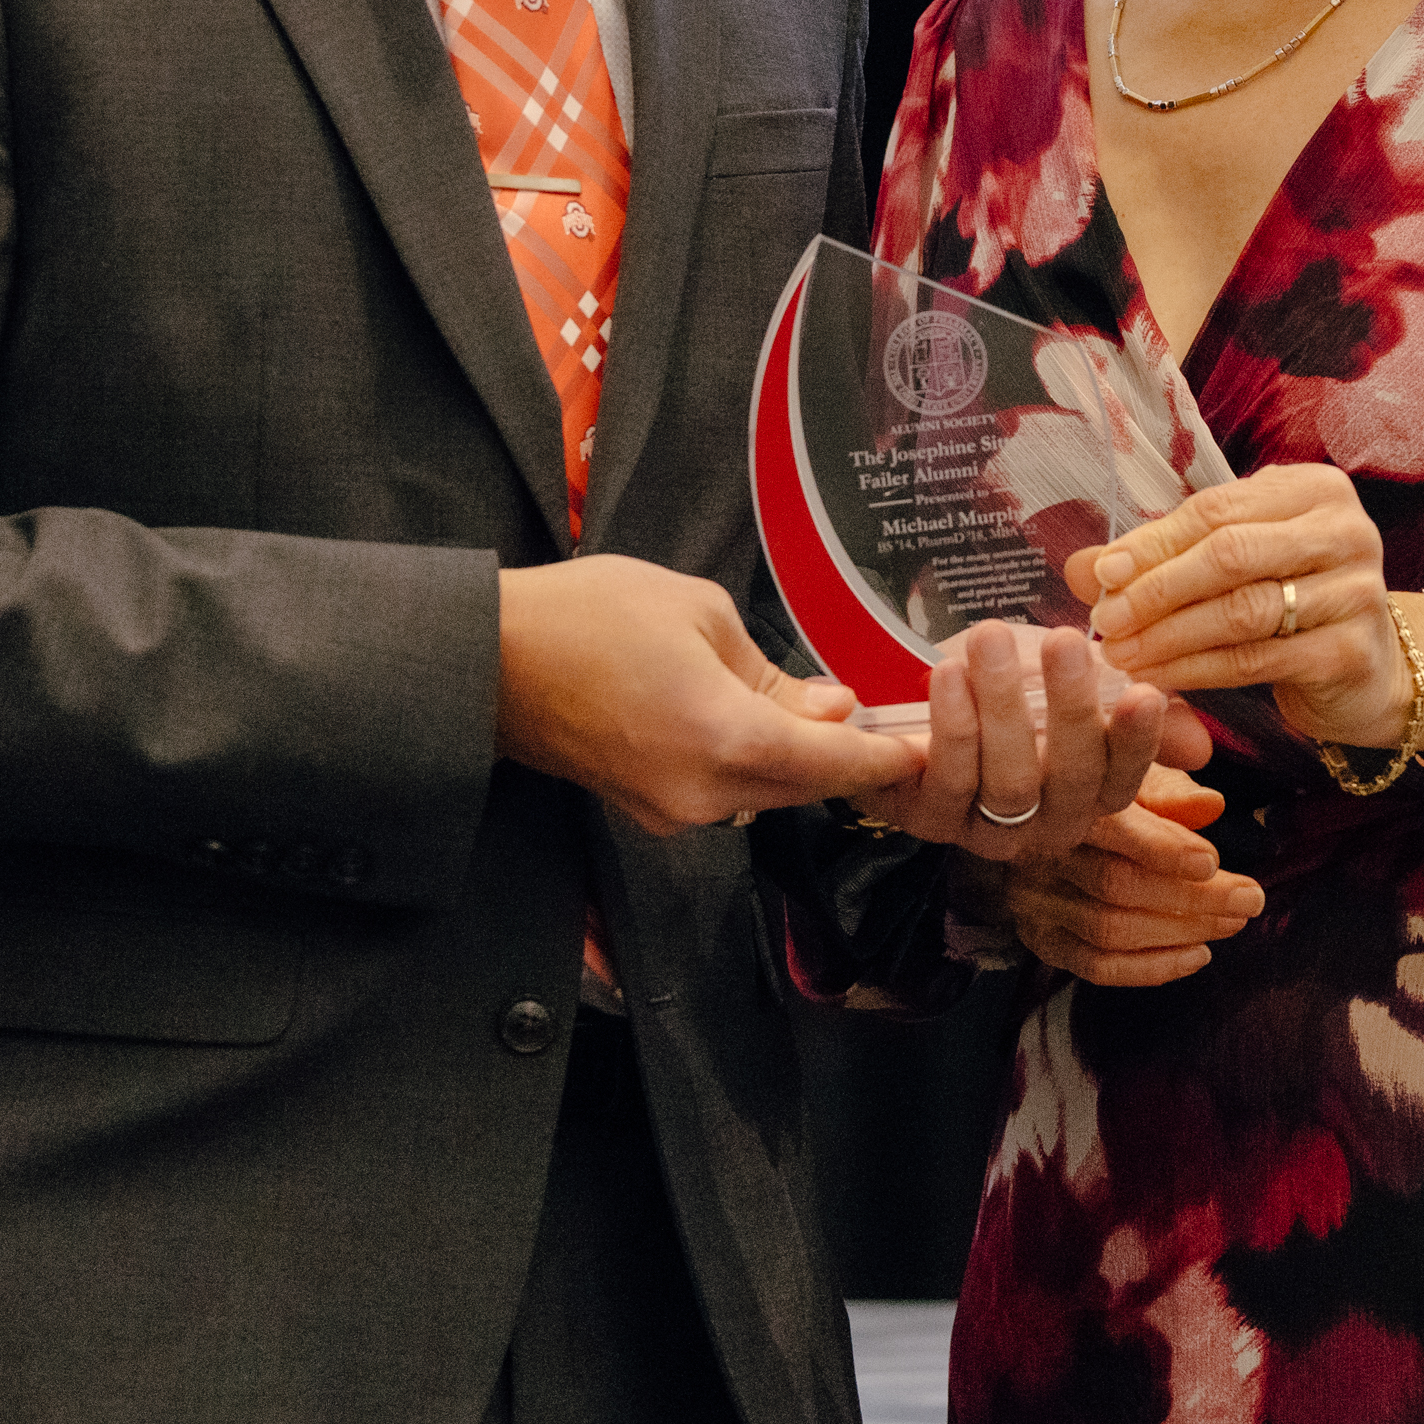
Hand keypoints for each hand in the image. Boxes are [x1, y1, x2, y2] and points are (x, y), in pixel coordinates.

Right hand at [493, 554, 926, 834]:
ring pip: (763, 790)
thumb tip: (827, 706)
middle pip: (803, 784)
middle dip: (846, 756)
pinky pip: (720, 789)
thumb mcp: (700, 613)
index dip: (889, 758)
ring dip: (796, 758)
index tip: (933, 751)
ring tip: (827, 715)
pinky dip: (750, 762)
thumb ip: (774, 672)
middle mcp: (704, 793)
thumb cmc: (587, 617)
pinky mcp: (644, 807)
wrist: (489, 659)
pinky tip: (760, 724)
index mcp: (728, 739)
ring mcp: (670, 809)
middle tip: (892, 724)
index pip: (835, 763)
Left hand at [854, 619, 1203, 861]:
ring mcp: (984, 828)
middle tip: (1064, 642)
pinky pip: (947, 780)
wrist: (913, 690)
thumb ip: (1133, 709)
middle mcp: (1044, 824)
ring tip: (991, 642)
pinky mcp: (927, 818)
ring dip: (1003, 707)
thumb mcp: (1074, 682)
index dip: (1136, 742)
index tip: (1143, 694)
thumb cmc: (1004, 684)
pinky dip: (950, 727)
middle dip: (1072, 708)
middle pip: (1072, 779)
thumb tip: (1200, 749)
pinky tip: (948, 677)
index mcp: (1088, 796)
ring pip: (1009, 781)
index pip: (1124, 779)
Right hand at [1000, 765, 1260, 986]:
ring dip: (1182, 932)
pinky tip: (1197, 955)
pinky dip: (1154, 968)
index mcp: (1067, 802)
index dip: (1163, 849)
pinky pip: (1099, 968)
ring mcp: (1036, 902)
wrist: (1036, 825)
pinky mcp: (1043, 939)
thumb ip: (1171, 790)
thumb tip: (1212, 805)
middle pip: (1117, 885)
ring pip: (1110, 929)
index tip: (1212, 861)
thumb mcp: (1131, 776)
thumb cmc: (1099, 793)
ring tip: (1232, 923)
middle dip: (1193, 897)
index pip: (1113, 828)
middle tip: (1250, 899)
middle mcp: (1042, 853)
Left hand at [1079, 465, 1410, 756]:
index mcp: (1312, 489)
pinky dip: (1197, 670)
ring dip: (1169, 635)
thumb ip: (1164, 557)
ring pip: (1241, 610)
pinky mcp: (1350, 650)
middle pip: (1229, 554)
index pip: (1216, 510)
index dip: (1152, 543)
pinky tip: (1158, 679)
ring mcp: (1355, 590)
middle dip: (1156, 589)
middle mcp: (1343, 530)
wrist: (1369, 668)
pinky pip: (1256, 659)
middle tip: (1105, 622)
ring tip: (1121, 655)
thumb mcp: (1233, 563)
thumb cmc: (1292, 601)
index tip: (1101, 574)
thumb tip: (1083, 568)